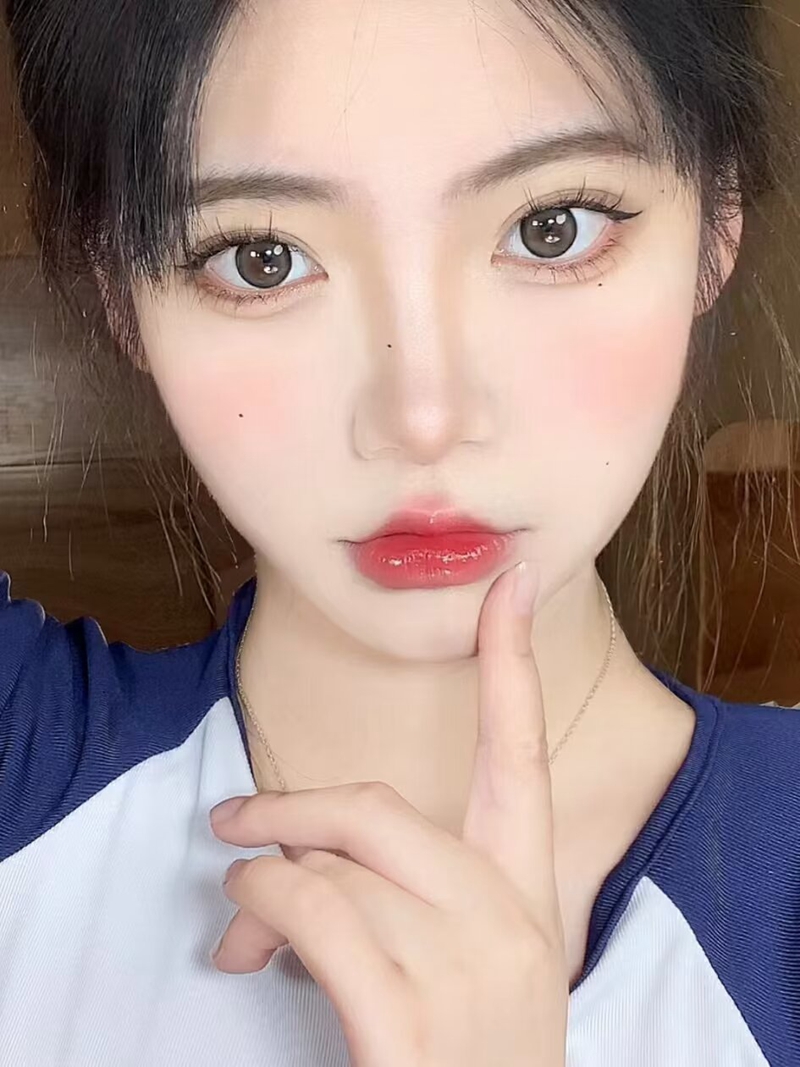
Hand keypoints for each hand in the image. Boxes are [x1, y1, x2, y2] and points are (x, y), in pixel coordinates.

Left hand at [209, 561, 568, 1065]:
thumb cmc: (463, 1057)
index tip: (505, 587)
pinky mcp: (413, 1026)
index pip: (520, 755)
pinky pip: (315, 915)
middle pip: (378, 809)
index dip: (512, 663)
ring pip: (333, 867)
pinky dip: (264, 914)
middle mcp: (508, 921)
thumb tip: (285, 869)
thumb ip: (389, 896)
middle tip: (236, 823)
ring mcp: (468, 972)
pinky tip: (249, 944)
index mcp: (524, 897)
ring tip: (243, 928)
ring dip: (266, 887)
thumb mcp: (451, 966)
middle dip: (292, 808)